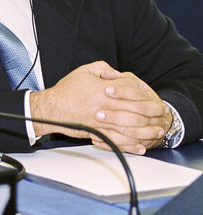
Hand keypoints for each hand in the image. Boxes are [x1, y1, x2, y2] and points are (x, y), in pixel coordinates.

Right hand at [30, 62, 171, 153]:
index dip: (146, 93)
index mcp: (104, 90)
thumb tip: (117, 74)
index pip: (131, 91)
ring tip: (157, 131)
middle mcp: (105, 106)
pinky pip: (118, 141)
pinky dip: (131, 145)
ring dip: (147, 131)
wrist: (52, 109)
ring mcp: (102, 122)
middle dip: (152, 112)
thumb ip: (103, 68)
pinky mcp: (98, 133)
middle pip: (136, 110)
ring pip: (130, 128)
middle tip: (163, 113)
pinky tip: (140, 146)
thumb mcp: (84, 70)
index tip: (154, 96)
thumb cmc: (67, 90)